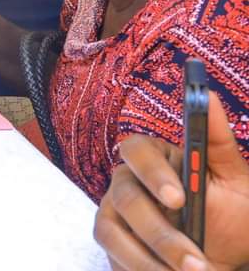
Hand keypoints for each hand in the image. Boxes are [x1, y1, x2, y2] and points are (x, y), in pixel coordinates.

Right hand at [95, 92, 248, 270]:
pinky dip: (138, 270)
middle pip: (125, 198)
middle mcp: (126, 182)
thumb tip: (208, 95)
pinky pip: (112, 256)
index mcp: (154, 158)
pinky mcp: (110, 244)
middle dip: (161, 234)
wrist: (226, 259)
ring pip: (111, 231)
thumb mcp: (236, 181)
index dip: (152, 172)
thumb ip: (218, 141)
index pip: (137, 150)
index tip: (179, 199)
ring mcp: (113, 213)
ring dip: (149, 260)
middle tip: (195, 263)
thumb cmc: (231, 216)